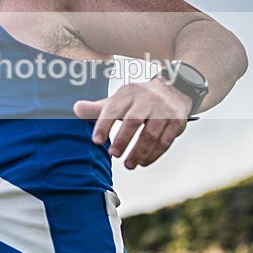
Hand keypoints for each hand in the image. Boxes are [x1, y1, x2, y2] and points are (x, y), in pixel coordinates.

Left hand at [73, 78, 190, 168]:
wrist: (175, 88)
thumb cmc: (139, 98)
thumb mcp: (118, 99)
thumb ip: (97, 108)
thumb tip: (76, 109)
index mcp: (128, 94)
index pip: (113, 109)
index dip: (103, 125)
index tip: (96, 141)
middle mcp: (146, 100)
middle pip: (133, 121)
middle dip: (122, 139)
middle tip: (113, 154)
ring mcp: (163, 111)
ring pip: (151, 134)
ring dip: (139, 151)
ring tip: (128, 164)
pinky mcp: (177, 121)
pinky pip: (165, 141)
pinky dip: (153, 154)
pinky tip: (143, 162)